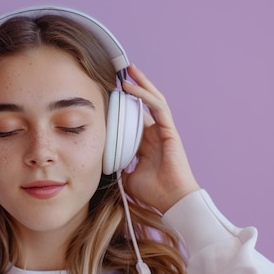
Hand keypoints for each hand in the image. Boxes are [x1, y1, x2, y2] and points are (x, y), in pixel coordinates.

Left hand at [121, 64, 199, 212]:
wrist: (171, 201)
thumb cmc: (153, 193)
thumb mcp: (127, 177)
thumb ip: (118, 165)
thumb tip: (103, 160)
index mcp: (145, 144)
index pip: (133, 118)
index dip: (122, 106)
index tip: (108, 95)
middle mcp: (155, 134)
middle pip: (144, 104)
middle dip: (134, 88)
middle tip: (120, 73)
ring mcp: (164, 131)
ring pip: (152, 101)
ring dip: (140, 85)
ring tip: (128, 71)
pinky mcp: (170, 131)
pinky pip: (158, 107)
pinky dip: (145, 96)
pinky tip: (132, 88)